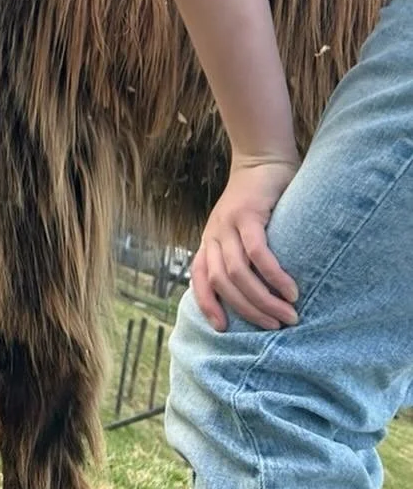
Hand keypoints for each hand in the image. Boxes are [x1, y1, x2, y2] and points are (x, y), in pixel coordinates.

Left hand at [191, 158, 299, 331]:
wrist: (262, 158)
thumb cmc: (259, 201)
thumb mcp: (243, 230)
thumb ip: (243, 254)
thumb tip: (262, 296)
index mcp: (211, 240)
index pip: (199, 276)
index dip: (206, 304)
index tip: (222, 330)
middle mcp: (214, 233)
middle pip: (221, 282)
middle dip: (247, 310)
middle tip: (275, 326)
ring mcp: (228, 223)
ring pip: (237, 272)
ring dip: (262, 299)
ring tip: (288, 315)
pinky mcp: (248, 214)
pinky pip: (256, 252)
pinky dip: (273, 275)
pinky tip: (290, 290)